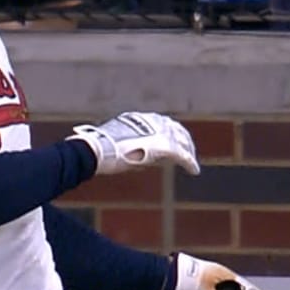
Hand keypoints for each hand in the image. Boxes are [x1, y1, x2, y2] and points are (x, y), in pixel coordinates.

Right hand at [69, 112, 199, 175]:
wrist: (96, 151)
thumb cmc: (95, 149)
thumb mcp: (110, 143)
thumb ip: (122, 145)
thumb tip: (126, 155)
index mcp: (138, 118)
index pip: (160, 123)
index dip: (168, 133)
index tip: (172, 141)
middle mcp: (151, 122)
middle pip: (175, 130)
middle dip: (183, 141)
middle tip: (187, 152)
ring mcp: (159, 133)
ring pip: (182, 142)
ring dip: (188, 152)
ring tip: (191, 164)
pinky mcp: (164, 147)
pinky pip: (183, 155)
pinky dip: (189, 163)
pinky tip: (194, 170)